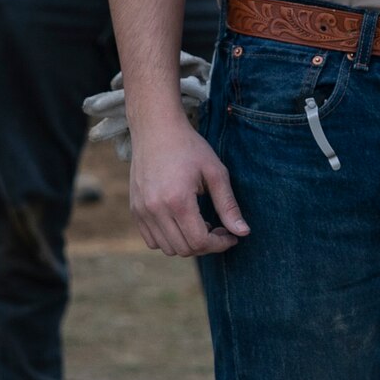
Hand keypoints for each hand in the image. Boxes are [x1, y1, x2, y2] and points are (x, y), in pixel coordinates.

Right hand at [128, 112, 247, 256]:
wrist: (156, 131)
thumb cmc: (190, 148)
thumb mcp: (216, 172)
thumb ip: (228, 205)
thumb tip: (243, 232)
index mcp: (177, 201)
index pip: (199, 241)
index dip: (219, 244)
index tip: (233, 237)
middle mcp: (155, 210)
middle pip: (183, 249)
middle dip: (207, 245)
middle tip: (221, 229)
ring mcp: (141, 212)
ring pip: (166, 248)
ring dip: (188, 243)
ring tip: (203, 224)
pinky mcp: (135, 211)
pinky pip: (151, 240)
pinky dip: (170, 239)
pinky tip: (184, 222)